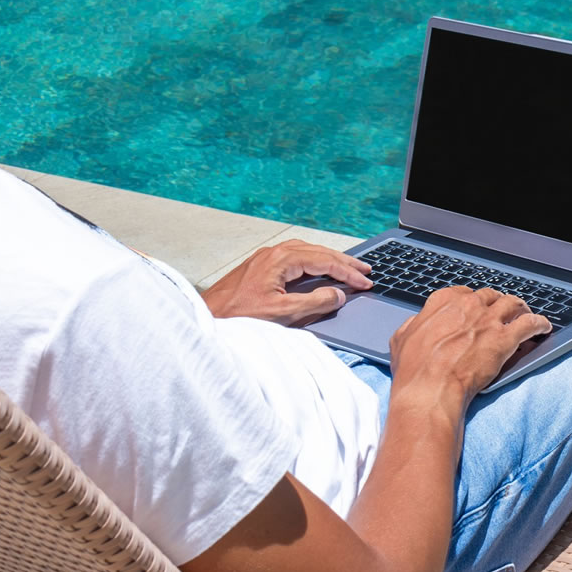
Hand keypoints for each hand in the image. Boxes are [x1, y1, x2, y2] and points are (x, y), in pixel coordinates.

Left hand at [201, 239, 371, 324]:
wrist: (206, 320)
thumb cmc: (238, 319)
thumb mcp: (282, 314)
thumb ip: (314, 303)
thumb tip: (337, 295)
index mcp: (281, 259)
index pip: (324, 261)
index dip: (348, 272)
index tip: (366, 282)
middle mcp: (273, 253)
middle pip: (318, 252)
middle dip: (344, 262)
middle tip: (366, 270)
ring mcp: (265, 258)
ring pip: (306, 252)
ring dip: (329, 260)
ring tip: (347, 268)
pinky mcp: (259, 267)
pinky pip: (294, 257)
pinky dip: (313, 262)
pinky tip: (318, 269)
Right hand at [388, 286, 551, 408]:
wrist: (430, 390)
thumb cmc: (414, 371)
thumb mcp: (402, 340)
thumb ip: (414, 326)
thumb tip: (417, 324)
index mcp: (442, 302)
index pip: (463, 293)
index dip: (472, 301)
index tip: (476, 308)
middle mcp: (467, 305)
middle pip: (490, 296)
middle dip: (497, 303)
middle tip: (502, 312)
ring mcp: (488, 320)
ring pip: (513, 304)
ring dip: (521, 308)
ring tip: (526, 314)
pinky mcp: (505, 338)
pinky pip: (530, 324)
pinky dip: (540, 323)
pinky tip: (544, 327)